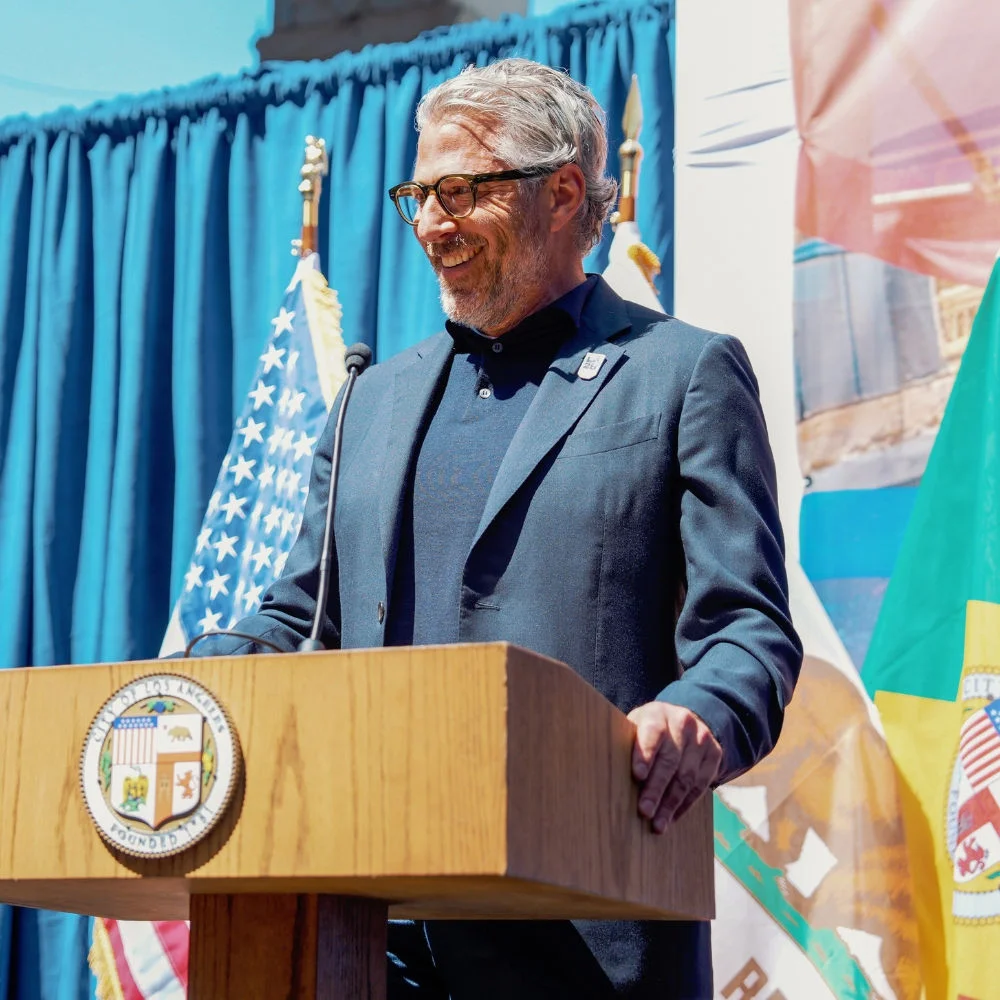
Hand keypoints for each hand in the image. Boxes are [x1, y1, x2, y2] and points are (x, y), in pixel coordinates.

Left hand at [627, 701, 721, 833]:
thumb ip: (626, 746)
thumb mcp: (635, 728)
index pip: (652, 732)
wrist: (682, 721)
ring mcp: (702, 736)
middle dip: (656, 789)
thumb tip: (605, 777)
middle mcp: (682, 721)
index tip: (637, 776)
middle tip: (645, 811)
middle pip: (670, 760)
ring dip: (671, 803)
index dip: (645, 754)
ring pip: (688, 775)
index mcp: (657, 714)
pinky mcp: (715, 752)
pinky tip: (673, 817)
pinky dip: (686, 803)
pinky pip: (702, 784)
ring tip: (658, 824)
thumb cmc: (647, 732)